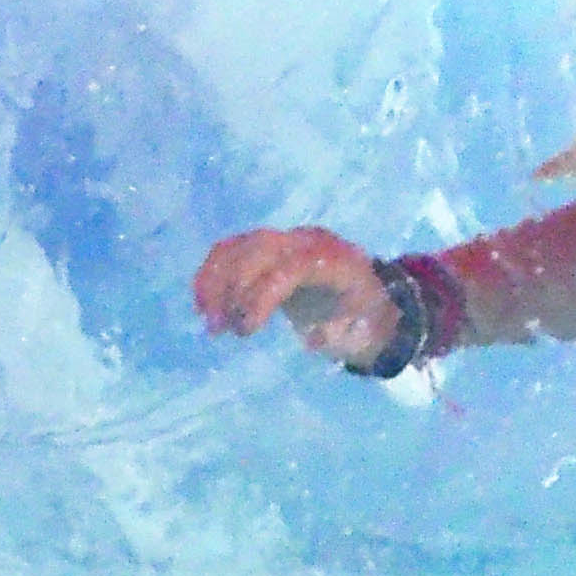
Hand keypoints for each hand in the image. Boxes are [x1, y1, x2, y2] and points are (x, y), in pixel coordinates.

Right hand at [195, 226, 398, 365]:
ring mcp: (285, 241)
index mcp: (336, 260)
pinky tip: (204, 305)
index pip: (291, 266)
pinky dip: (212, 275)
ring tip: (211, 323)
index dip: (262, 295)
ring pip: (238, 246)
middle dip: (231, 287)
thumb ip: (340, 332)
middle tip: (218, 329)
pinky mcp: (267, 249)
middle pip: (258, 248)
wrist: (370, 302)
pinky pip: (230, 251)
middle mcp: (308, 242)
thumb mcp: (364, 332)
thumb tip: (314, 335)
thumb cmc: (366, 322)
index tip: (245, 329)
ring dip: (214, 282)